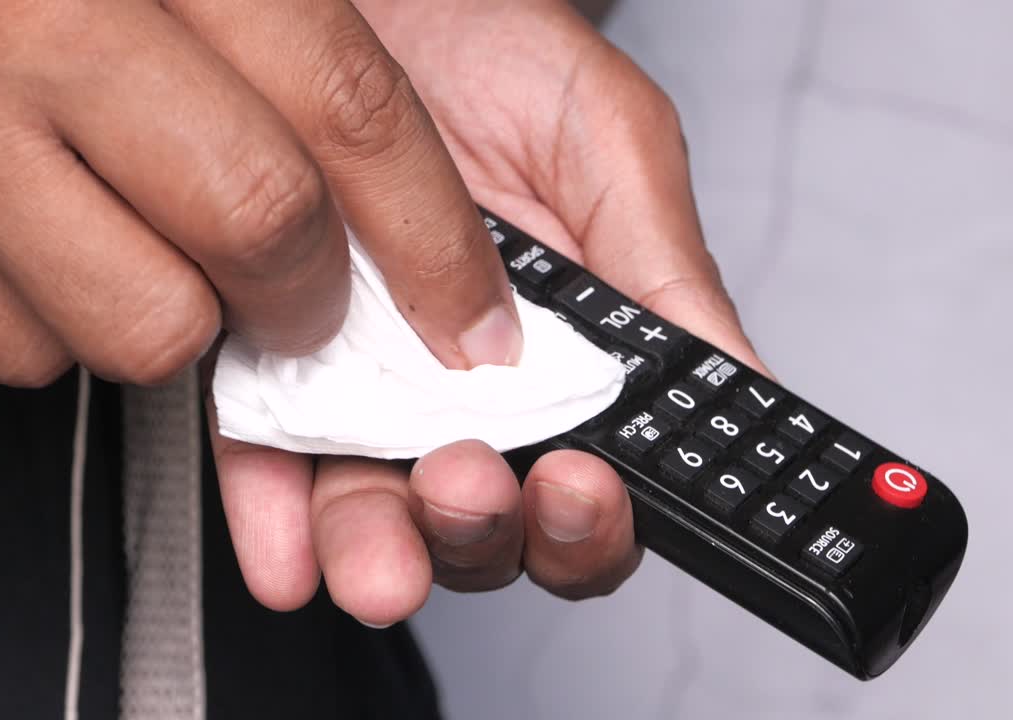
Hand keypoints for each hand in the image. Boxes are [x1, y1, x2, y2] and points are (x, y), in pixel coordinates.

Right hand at [0, 0, 519, 387]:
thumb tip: (403, 133)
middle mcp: (28, 33)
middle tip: (310, 289)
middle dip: (314, 290)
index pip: (343, 107)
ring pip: (145, 325)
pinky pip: (23, 350)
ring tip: (151, 244)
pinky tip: (48, 247)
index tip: (471, 315)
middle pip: (259, 225)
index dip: (433, 232)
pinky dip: (66, 324)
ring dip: (185, 313)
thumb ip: (282, 18)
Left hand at [212, 0, 770, 625]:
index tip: (584, 488)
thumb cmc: (495, 54)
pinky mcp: (272, 359)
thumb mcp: (610, 144)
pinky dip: (274, 517)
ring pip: (379, 513)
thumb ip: (667, 270)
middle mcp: (467, 391)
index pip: (592, 485)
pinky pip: (271, 458)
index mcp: (567, 360)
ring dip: (381, 549)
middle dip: (482, 533)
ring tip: (378, 547)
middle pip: (489, 523)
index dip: (593, 519)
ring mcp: (366, 384)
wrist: (378, 1)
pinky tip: (285, 550)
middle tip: (473, 488)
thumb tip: (741, 380)